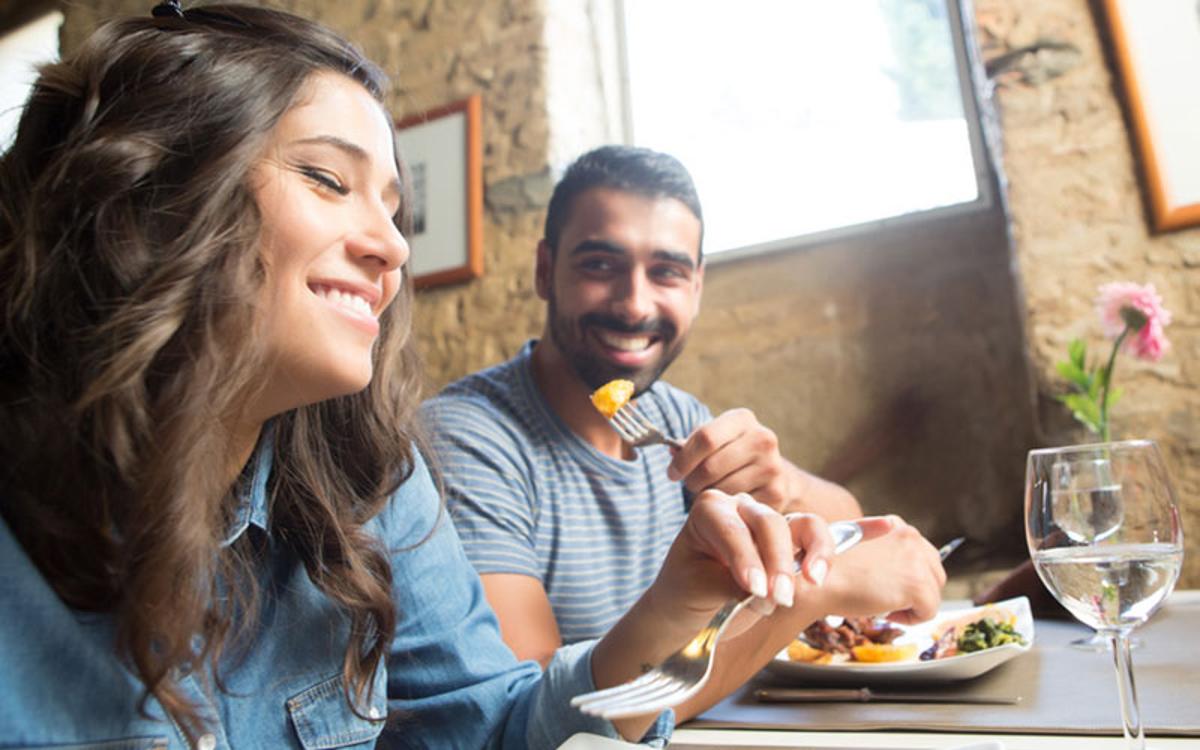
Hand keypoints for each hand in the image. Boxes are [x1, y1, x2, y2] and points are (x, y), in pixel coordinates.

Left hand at [638, 491, 830, 637]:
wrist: (689, 601)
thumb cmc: (688, 590)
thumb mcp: (700, 590)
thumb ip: (732, 587)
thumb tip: (766, 592)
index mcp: (709, 509)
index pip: (732, 530)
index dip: (746, 558)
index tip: (755, 589)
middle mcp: (740, 506)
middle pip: (769, 523)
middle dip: (778, 562)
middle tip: (780, 598)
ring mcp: (768, 520)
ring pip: (801, 525)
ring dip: (811, 555)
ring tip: (811, 583)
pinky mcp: (791, 538)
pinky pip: (816, 535)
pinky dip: (829, 548)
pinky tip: (841, 556)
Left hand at [668, 408, 860, 517]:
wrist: (775, 474)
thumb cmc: (733, 454)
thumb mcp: (715, 440)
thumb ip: (690, 443)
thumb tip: (672, 449)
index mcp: (742, 419)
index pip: (705, 437)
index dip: (683, 459)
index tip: (672, 473)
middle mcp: (762, 438)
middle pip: (710, 466)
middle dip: (692, 480)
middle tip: (691, 485)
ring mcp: (772, 466)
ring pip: (721, 488)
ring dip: (708, 494)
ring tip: (712, 490)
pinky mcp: (776, 492)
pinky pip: (735, 504)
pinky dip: (726, 507)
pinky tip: (728, 500)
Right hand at [817, 515, 944, 624]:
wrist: (815, 579)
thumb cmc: (831, 569)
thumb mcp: (862, 547)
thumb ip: (886, 551)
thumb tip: (903, 572)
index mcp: (899, 527)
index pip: (923, 556)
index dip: (908, 577)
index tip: (887, 586)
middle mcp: (912, 537)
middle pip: (935, 573)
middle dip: (916, 591)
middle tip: (888, 601)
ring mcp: (917, 560)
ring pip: (934, 593)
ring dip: (913, 605)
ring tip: (885, 606)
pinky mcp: (917, 585)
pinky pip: (929, 612)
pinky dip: (910, 619)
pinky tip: (886, 612)